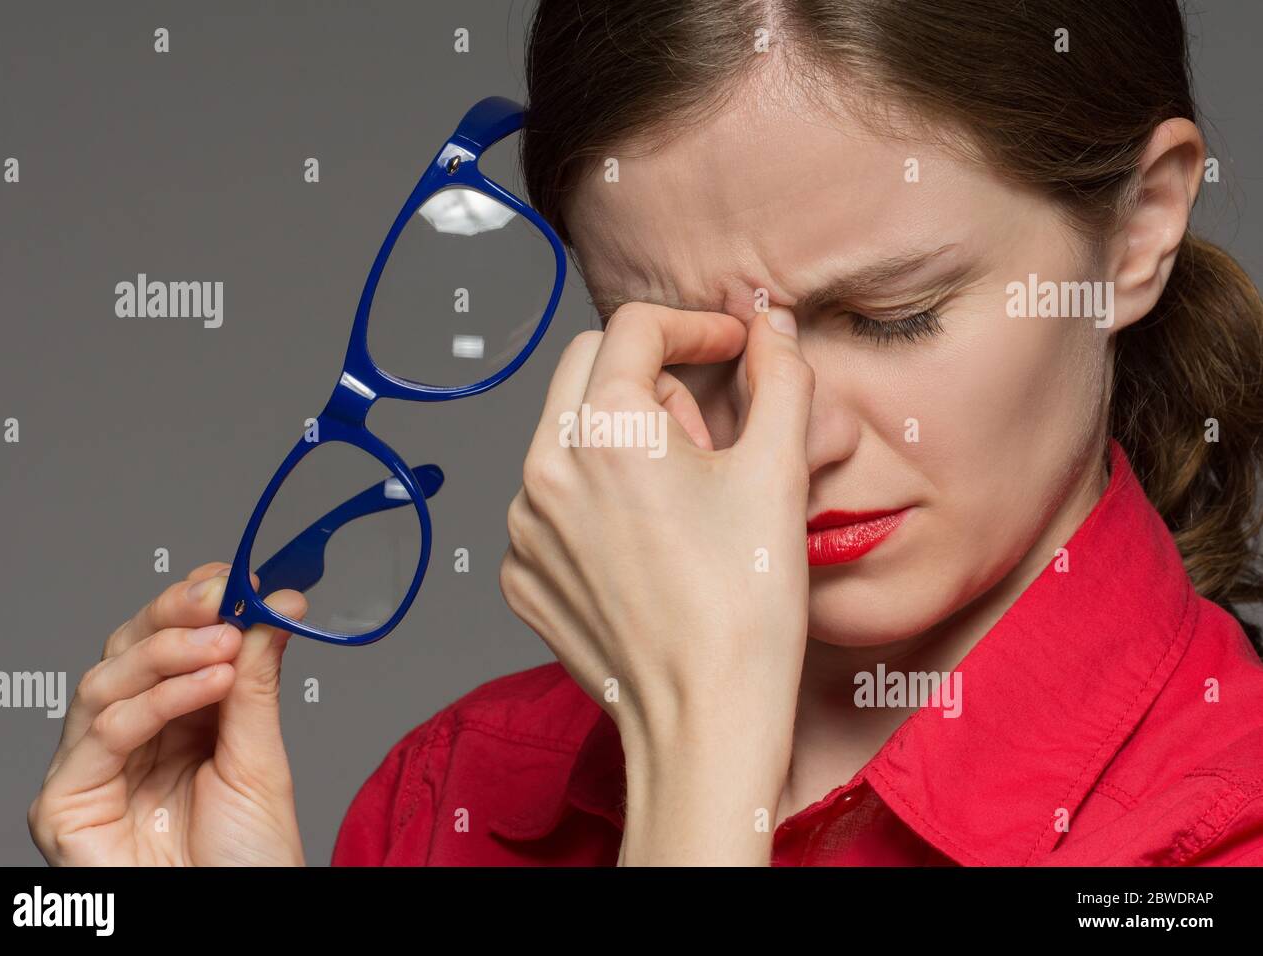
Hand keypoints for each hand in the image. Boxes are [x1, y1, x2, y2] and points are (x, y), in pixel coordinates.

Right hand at [29, 562, 307, 865]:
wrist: (241, 917)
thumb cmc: (248, 857)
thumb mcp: (261, 756)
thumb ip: (258, 681)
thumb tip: (274, 605)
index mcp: (174, 720)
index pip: (167, 641)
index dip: (194, 604)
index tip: (239, 578)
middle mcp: (128, 739)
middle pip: (128, 651)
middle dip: (176, 615)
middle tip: (227, 595)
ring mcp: (92, 769)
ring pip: (107, 681)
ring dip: (170, 652)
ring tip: (227, 642)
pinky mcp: (67, 804)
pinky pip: (104, 733)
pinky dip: (156, 700)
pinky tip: (208, 682)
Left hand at [500, 303, 814, 863]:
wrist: (704, 721)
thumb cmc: (746, 603)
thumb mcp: (778, 472)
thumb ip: (779, 378)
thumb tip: (772, 328)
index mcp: (604, 427)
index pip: (635, 326)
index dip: (694, 324)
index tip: (731, 347)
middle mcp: (543, 467)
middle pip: (587, 367)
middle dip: (648, 375)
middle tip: (706, 431)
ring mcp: (522, 525)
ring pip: (564, 436)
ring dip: (617, 439)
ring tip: (680, 499)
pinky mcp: (520, 573)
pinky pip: (549, 503)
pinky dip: (592, 500)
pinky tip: (644, 545)